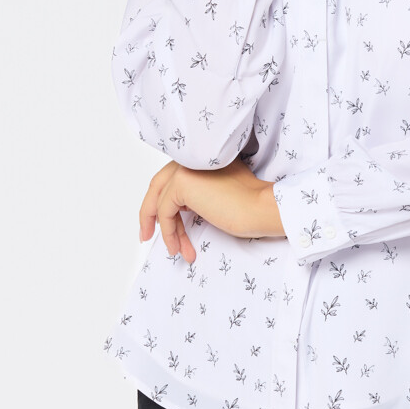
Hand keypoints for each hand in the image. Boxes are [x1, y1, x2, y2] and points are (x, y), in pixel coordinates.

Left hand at [138, 158, 286, 264]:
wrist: (261, 208)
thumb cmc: (250, 206)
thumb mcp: (219, 194)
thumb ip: (200, 192)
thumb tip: (181, 208)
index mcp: (202, 158)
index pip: (172, 178)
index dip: (163, 201)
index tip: (161, 223)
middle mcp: (191, 158)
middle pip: (159, 185)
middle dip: (151, 213)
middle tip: (148, 235)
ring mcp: (185, 168)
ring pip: (160, 201)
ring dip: (166, 230)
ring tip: (175, 250)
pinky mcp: (182, 183)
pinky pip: (164, 211)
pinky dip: (168, 231)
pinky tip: (177, 246)